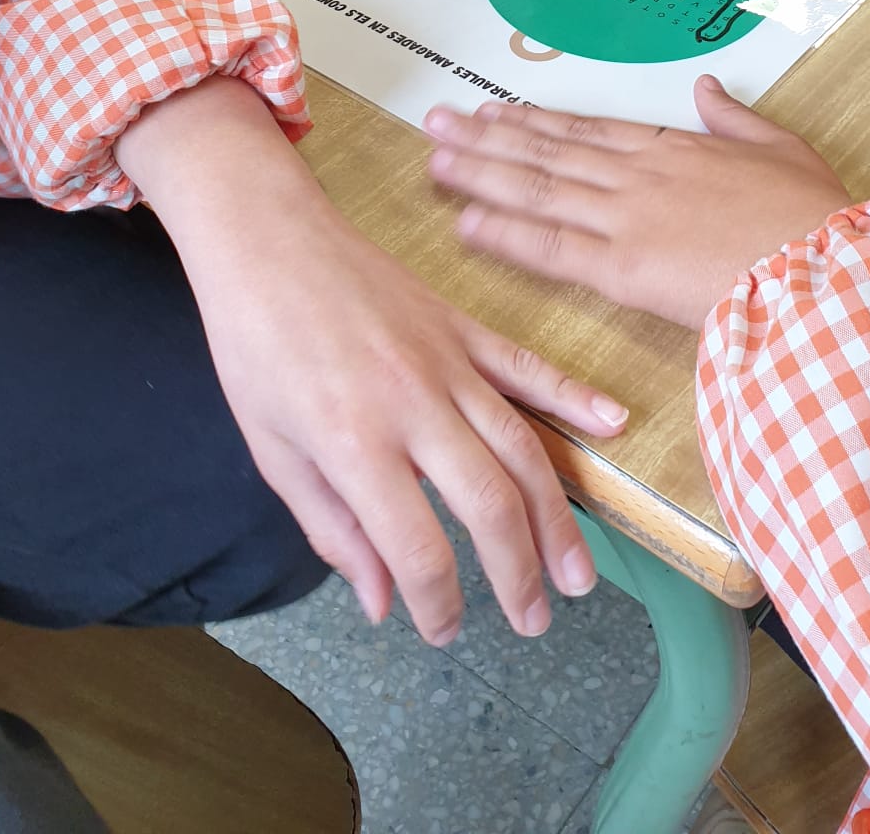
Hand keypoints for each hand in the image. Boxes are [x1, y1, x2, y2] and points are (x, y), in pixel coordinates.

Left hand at [119, 79, 628, 645]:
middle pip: (489, 502)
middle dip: (519, 573)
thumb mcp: (270, 448)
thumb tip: (380, 601)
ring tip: (579, 574)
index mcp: (353, 441)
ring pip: (522, 446)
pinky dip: (575, 397)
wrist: (269, 240)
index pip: (416, 547)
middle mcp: (412, 404)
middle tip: (535, 621)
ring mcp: (447, 361)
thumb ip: (331, 527)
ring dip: (557, 516)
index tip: (442, 630)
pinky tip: (614, 426)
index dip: (437, 602)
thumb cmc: (255, 345)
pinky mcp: (462, 326)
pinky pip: (528, 368)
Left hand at [426, 78, 847, 329]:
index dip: (536, 123)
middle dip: (487, 139)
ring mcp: (627, 218)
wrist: (826, 266)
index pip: (588, 132)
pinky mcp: (623, 267)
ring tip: (436, 160)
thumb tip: (708, 87)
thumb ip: (737, 119)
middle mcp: (639, 176)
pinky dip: (504, 234)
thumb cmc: (814, 218)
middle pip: (548, 154)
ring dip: (482, 175)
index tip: (494, 111)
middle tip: (437, 123)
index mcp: (677, 149)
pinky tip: (464, 223)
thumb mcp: (783, 149)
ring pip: (538, 191)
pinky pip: (550, 247)